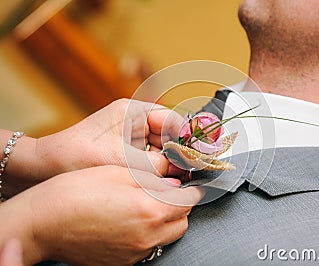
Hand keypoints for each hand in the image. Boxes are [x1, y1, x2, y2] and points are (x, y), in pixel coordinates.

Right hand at [0, 165, 202, 264]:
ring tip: (146, 207)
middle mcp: (147, 236)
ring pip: (166, 238)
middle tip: (166, 194)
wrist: (43, 223)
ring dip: (165, 222)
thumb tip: (173, 185)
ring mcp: (135, 253)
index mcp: (151, 210)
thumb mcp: (119, 173)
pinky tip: (130, 222)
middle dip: (180, 207)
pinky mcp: (122, 262)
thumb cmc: (77, 192)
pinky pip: (147, 248)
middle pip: (182, 223)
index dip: (191, 190)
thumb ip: (152, 180)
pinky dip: (147, 235)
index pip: (188, 201)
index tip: (188, 185)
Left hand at [36, 99, 183, 177]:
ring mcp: (130, 136)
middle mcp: (135, 121)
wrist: (44, 170)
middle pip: (171, 137)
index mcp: (135, 111)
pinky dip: (157, 172)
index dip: (191, 139)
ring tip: (177, 181)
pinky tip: (162, 183)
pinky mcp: (126, 152)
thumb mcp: (125, 161)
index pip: (174, 121)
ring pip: (162, 151)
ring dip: (169, 166)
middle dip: (180, 156)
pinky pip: (150, 161)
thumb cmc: (77, 158)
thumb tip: (185, 172)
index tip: (202, 156)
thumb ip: (159, 166)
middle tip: (190, 174)